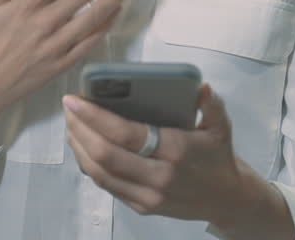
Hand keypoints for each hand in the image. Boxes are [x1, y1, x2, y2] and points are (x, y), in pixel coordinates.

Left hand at [64, 84, 293, 235]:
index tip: (74, 99)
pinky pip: (106, 185)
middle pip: (105, 154)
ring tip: (70, 124)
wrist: (227, 199)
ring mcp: (148, 196)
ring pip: (100, 173)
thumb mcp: (221, 126)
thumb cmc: (218, 155)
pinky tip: (82, 145)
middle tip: (68, 108)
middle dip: (79, 129)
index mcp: (176, 150)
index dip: (95, 116)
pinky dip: (88, 164)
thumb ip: (211, 104)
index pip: (126, 134)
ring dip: (78, 147)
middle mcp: (159, 176)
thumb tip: (200, 86)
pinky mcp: (141, 207)